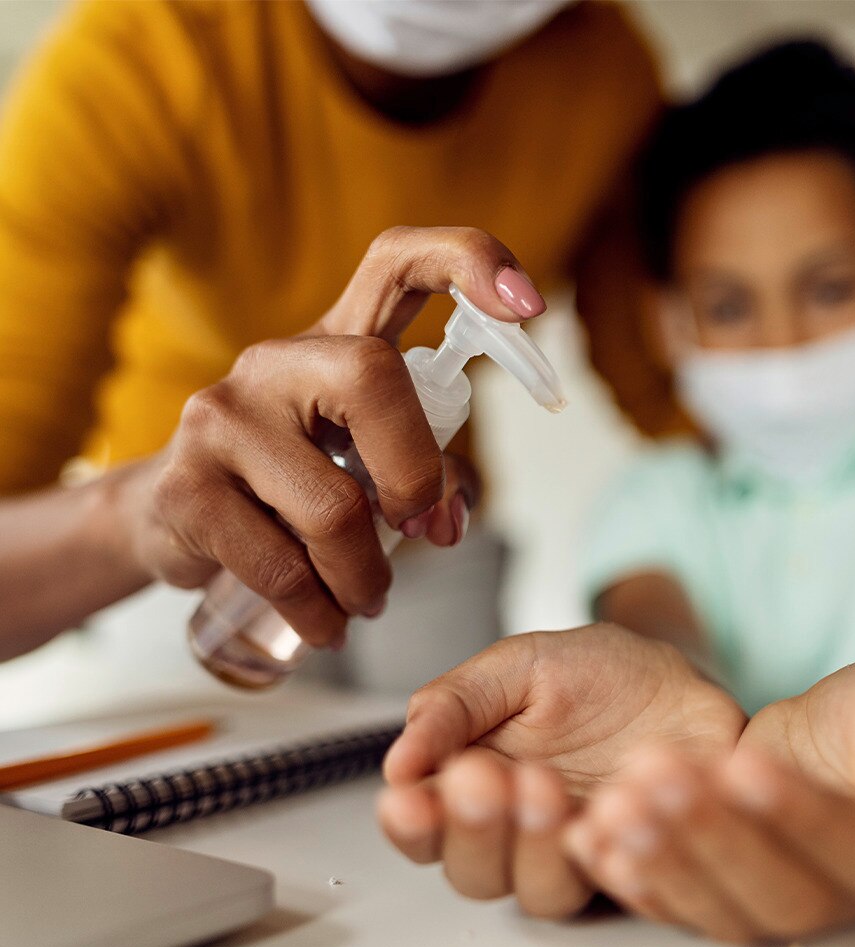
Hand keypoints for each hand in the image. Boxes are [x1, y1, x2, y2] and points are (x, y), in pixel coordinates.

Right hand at [114, 227, 543, 646]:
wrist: (172, 517)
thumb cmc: (288, 484)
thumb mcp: (359, 462)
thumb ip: (418, 474)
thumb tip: (446, 525)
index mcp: (333, 343)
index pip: (397, 260)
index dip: (469, 261)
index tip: (529, 307)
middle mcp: (274, 361)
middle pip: (373, 378)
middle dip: (416, 475)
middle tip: (416, 530)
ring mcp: (222, 415)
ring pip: (334, 506)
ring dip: (367, 577)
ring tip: (366, 600)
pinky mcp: (187, 484)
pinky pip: (282, 566)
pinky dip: (320, 612)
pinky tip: (326, 624)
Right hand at [378, 623, 747, 914]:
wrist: (680, 678)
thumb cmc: (596, 673)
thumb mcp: (517, 666)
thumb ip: (454, 705)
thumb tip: (398, 763)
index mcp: (475, 784)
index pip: (424, 828)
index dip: (411, 823)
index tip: (407, 798)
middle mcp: (519, 834)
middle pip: (473, 873)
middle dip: (473, 830)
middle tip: (481, 778)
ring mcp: (578, 854)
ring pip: (539, 892)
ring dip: (533, 845)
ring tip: (543, 785)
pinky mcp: (637, 861)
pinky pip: (616, 883)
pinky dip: (603, 856)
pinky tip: (597, 818)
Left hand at [567, 657, 854, 943]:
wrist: (829, 740)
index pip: (843, 845)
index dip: (795, 813)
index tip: (748, 764)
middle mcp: (828, 895)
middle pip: (768, 887)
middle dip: (708, 833)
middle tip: (656, 777)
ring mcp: (764, 899)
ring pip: (713, 905)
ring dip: (661, 858)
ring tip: (615, 806)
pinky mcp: (711, 889)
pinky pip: (669, 900)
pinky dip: (629, 876)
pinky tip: (591, 840)